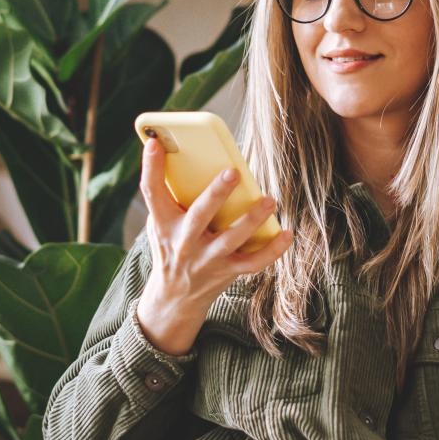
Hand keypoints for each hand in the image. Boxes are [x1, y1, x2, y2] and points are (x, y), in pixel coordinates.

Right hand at [133, 136, 293, 355]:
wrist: (175, 297)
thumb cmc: (172, 247)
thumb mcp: (162, 224)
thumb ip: (172, 196)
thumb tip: (192, 156)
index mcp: (163, 224)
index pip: (152, 192)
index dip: (151, 167)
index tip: (157, 142)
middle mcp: (184, 242)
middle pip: (199, 214)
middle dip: (216, 194)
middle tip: (233, 172)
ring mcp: (207, 259)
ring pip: (231, 239)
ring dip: (252, 219)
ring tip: (269, 200)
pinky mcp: (227, 272)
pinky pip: (254, 262)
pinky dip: (273, 249)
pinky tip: (287, 232)